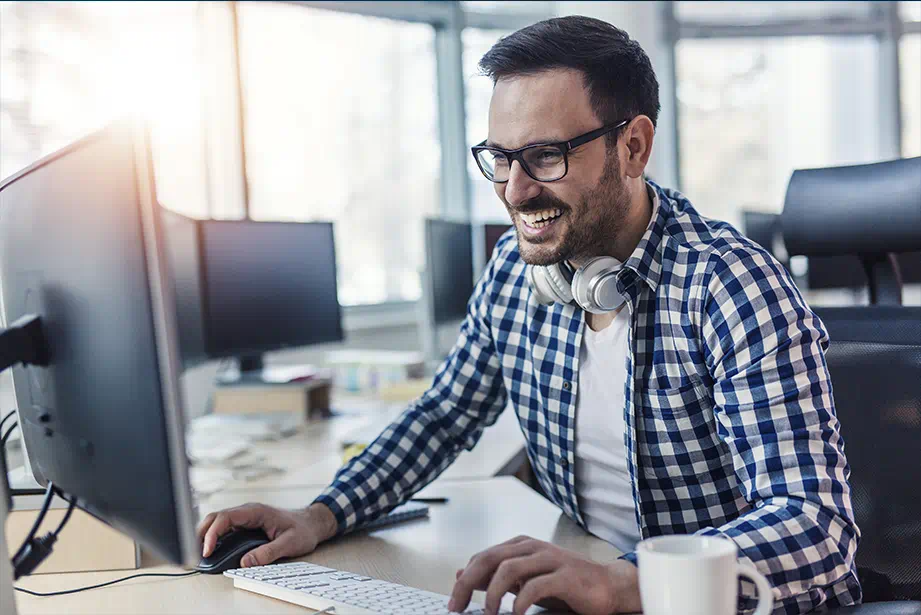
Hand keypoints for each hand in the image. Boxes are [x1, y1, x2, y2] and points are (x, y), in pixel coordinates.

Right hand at [197, 502, 337, 566]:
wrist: (312, 523)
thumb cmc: (303, 529)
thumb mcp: (289, 542)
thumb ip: (268, 552)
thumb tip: (246, 562)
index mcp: (256, 511)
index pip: (225, 518)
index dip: (212, 534)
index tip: (206, 550)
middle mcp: (248, 512)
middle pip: (216, 518)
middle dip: (202, 533)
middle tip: (196, 553)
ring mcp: (246, 518)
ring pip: (218, 522)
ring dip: (206, 535)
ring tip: (200, 552)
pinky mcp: (246, 525)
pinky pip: (225, 529)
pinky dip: (214, 538)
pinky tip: (211, 550)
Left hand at [448, 536, 640, 614]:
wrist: (607, 587)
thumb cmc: (565, 585)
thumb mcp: (525, 580)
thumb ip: (496, 577)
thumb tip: (462, 575)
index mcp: (521, 545)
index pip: (483, 557)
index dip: (465, 578)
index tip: (454, 601)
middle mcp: (533, 547)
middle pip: (490, 558)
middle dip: (469, 583)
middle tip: (458, 606)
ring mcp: (550, 559)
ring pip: (509, 568)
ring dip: (493, 593)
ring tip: (488, 613)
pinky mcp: (565, 575)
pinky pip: (536, 585)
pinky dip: (521, 601)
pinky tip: (516, 613)